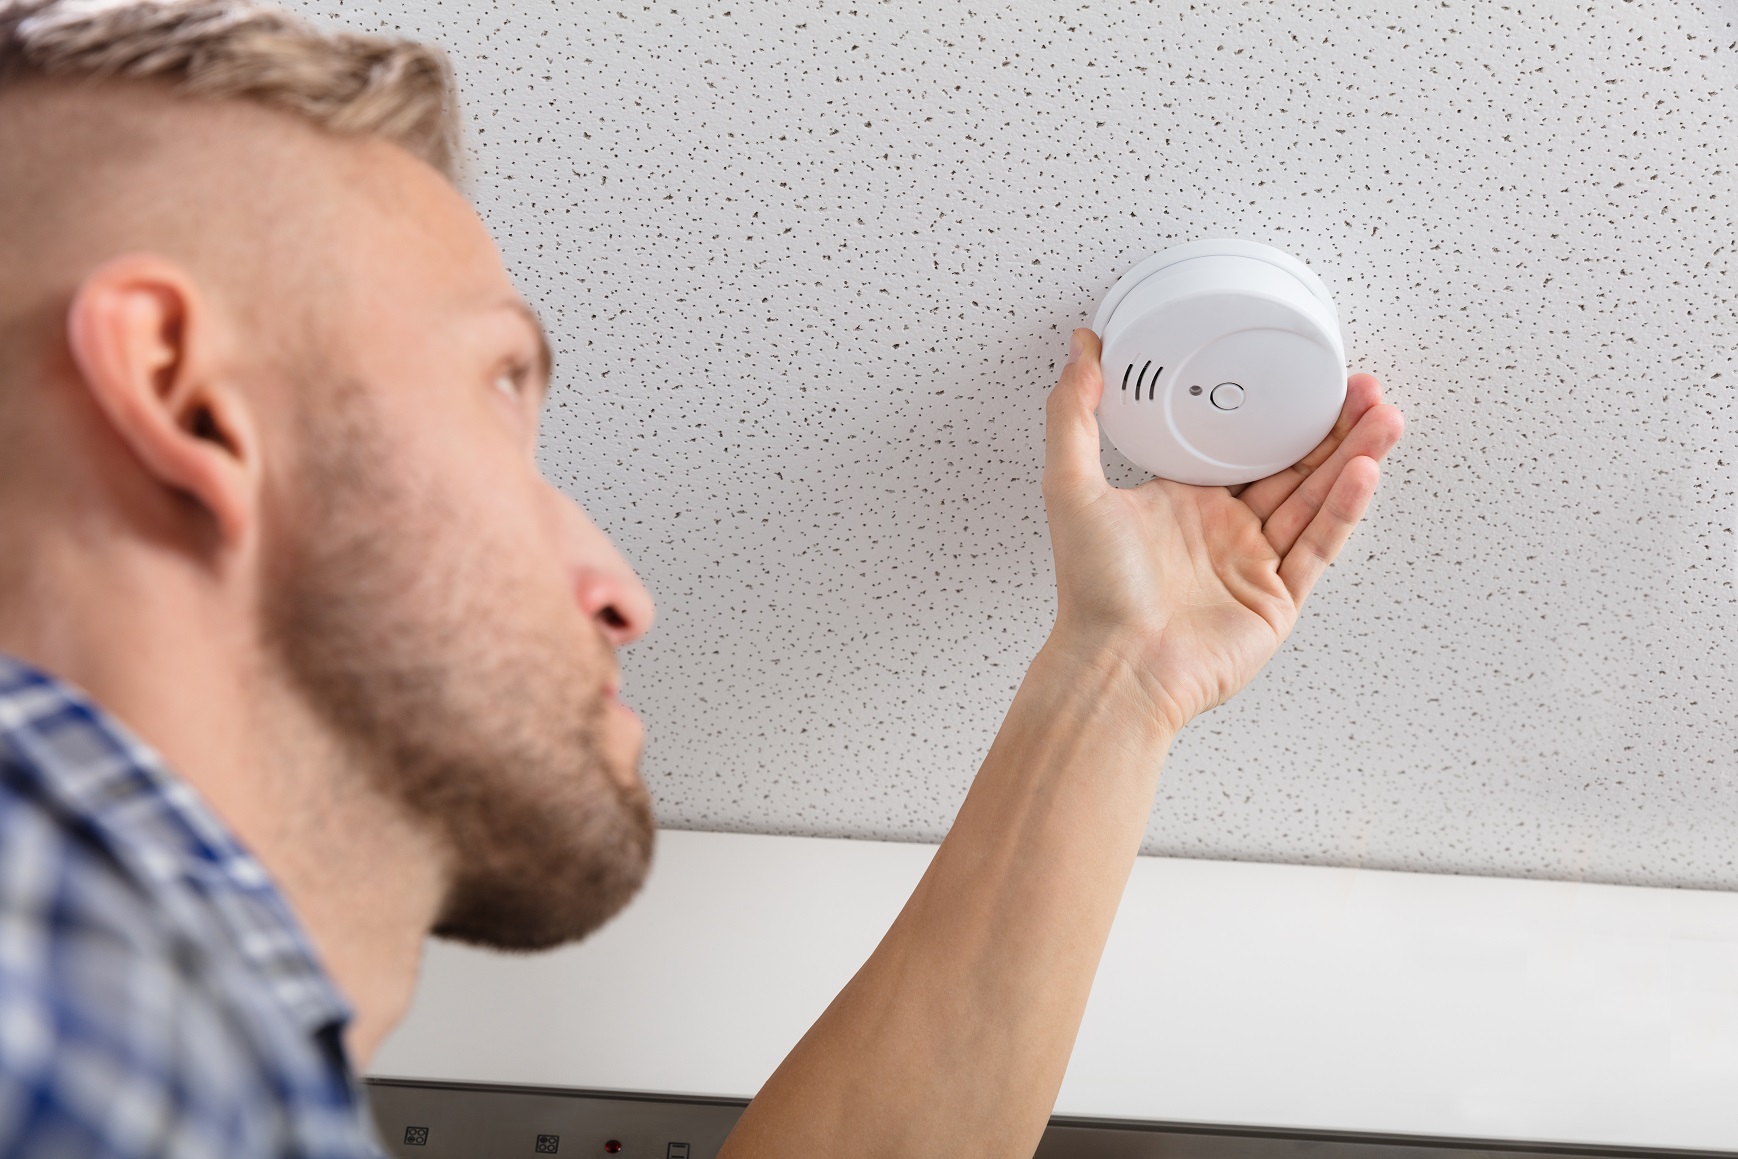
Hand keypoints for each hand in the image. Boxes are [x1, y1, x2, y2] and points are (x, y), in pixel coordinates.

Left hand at [1042, 328, 1403, 735]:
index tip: (1302, 372)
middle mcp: (1221, 530)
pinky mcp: (1277, 600)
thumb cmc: (1091, 591)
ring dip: (1352, 456)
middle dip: (1330, 426)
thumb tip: (1080, 350)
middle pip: (1291, 466)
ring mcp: (1252, 565)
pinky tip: (1363, 472)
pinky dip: (1342, 509)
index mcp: (1181, 501)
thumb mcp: (1071, 485)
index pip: (1240, 444)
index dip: (1275, 409)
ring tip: (1384, 416)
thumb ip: (1074, 414)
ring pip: (1314, 499)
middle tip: (1362, 386)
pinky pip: (1318, 546)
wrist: (1117, 664)